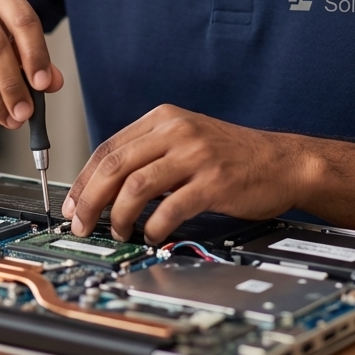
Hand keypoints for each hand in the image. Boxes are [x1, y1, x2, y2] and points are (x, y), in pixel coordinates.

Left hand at [61, 105, 311, 243]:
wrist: (282, 161)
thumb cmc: (232, 156)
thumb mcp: (187, 139)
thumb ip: (150, 153)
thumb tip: (104, 187)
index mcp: (164, 119)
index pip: (109, 147)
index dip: (84, 179)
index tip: (72, 203)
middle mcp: (177, 131)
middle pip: (115, 166)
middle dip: (90, 200)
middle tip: (81, 224)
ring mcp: (195, 155)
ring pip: (135, 187)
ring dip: (119, 217)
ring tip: (119, 233)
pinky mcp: (213, 182)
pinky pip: (169, 209)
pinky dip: (153, 227)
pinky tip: (152, 235)